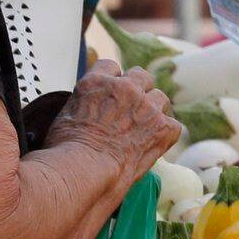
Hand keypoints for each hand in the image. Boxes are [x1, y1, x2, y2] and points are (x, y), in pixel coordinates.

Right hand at [50, 61, 181, 170]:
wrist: (82, 172)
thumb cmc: (65, 153)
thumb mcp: (65, 117)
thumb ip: (84, 103)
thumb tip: (88, 110)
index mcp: (96, 82)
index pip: (110, 67)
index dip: (111, 82)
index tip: (110, 95)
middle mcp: (124, 88)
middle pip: (141, 76)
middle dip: (137, 91)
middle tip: (130, 112)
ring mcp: (146, 106)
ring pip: (159, 97)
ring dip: (153, 111)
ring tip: (141, 131)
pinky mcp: (162, 127)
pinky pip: (172, 124)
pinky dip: (164, 134)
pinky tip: (152, 145)